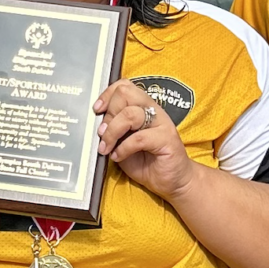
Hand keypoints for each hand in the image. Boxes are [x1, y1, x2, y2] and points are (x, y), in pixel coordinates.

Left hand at [94, 80, 195, 200]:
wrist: (172, 181)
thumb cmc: (147, 161)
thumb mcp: (123, 142)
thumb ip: (114, 129)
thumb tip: (96, 123)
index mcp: (143, 107)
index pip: (125, 86)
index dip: (107, 94)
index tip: (97, 110)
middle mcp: (154, 110)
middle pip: (126, 94)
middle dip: (109, 115)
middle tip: (102, 133)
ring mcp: (162, 123)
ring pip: (130, 114)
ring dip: (112, 132)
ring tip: (106, 147)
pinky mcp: (167, 139)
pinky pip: (138, 138)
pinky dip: (123, 148)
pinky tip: (118, 157)